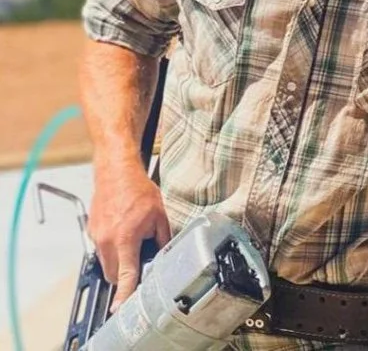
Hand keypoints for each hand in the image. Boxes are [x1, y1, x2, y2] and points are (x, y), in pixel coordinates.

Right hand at [88, 161, 170, 310]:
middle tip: (140, 258)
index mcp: (126, 238)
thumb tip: (164, 257)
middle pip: (114, 275)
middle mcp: (107, 240)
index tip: (122, 308)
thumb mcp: (159, 215)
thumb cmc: (138, 189)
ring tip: (131, 239)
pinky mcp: (92, 231)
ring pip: (106, 264)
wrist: (116, 171)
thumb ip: (162, 240)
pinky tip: (122, 231)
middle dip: (126, 274)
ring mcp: (97, 236)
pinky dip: (111, 248)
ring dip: (118, 261)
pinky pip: (101, 250)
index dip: (125, 293)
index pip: (125, 274)